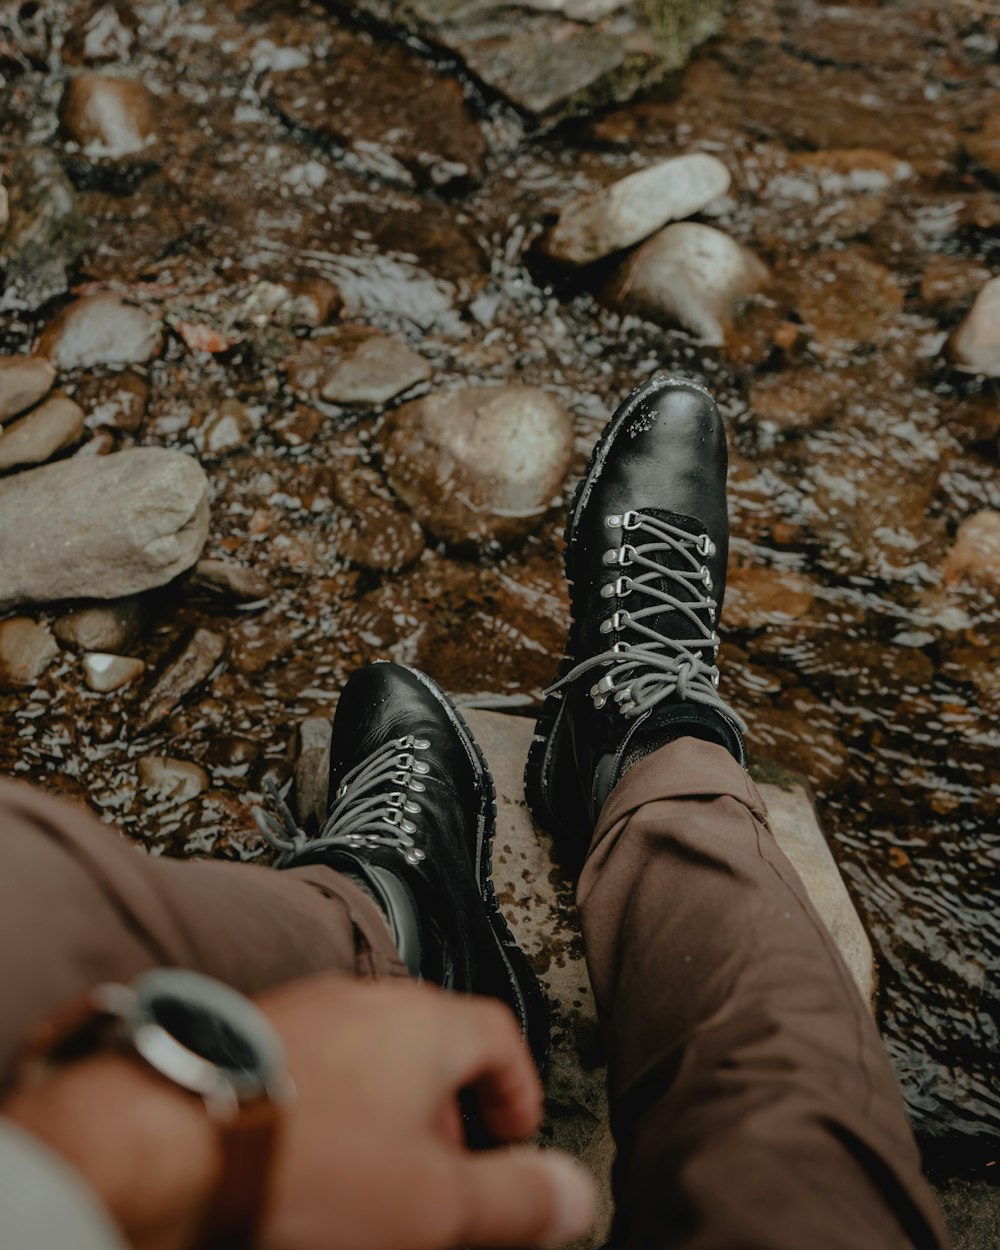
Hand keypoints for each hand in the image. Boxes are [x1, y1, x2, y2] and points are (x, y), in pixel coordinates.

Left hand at [3, 974, 596, 1249]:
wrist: (172, 1139)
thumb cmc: (307, 1161)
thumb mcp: (436, 1202)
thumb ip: (516, 1198)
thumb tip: (576, 1194)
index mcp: (426, 1022)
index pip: (499, 1036)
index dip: (517, 1090)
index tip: (515, 1133)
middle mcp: (367, 999)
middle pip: (435, 1044)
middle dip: (450, 1113)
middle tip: (446, 1175)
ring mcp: (305, 1010)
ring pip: (372, 1054)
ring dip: (389, 1112)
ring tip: (375, 1177)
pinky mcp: (252, 1034)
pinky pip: (317, 1064)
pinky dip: (334, 1106)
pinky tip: (312, 1159)